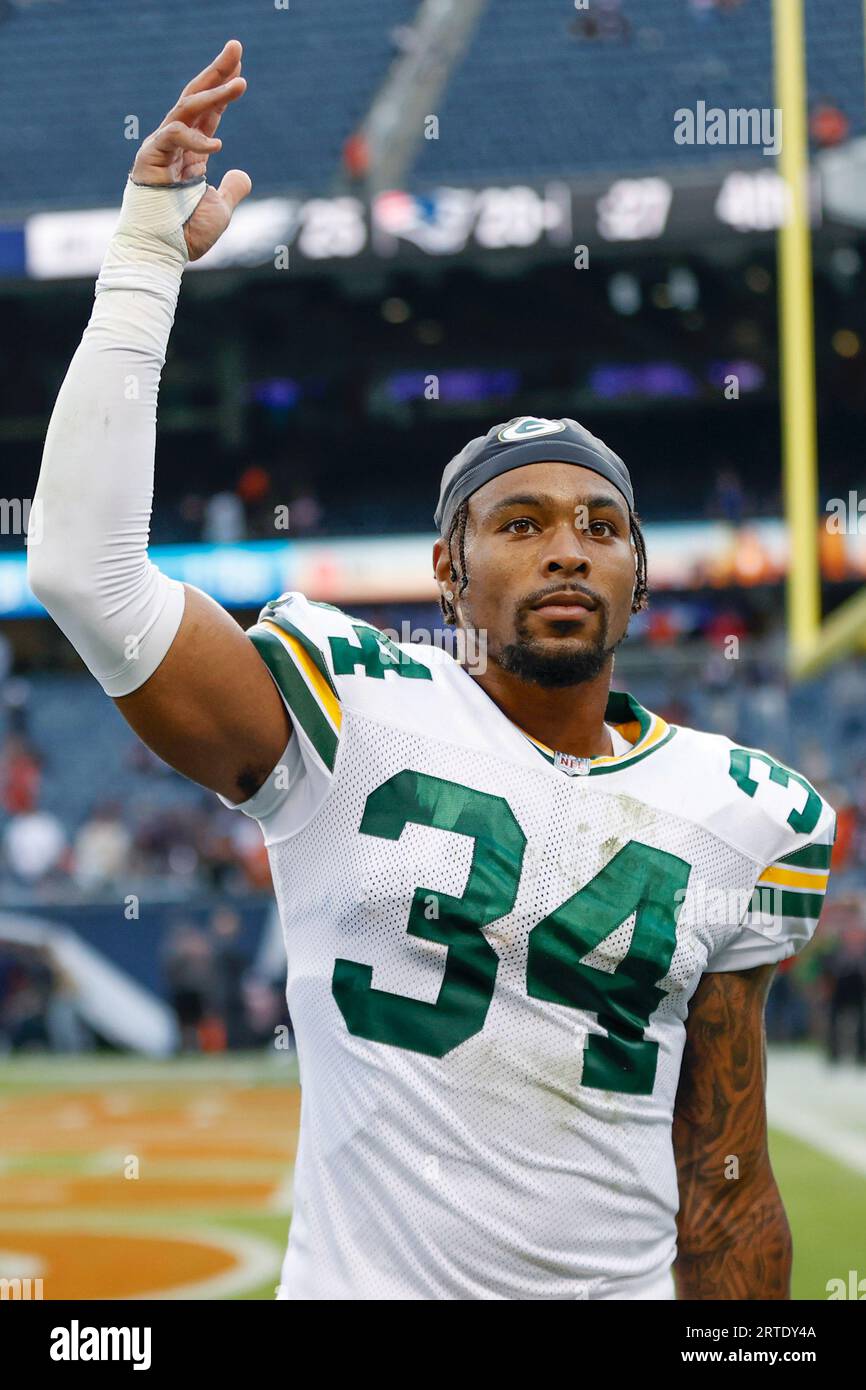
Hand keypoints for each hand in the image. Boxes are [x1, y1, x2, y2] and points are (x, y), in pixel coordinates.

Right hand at [131, 39, 251, 260]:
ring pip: (186, 109)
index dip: (224, 89)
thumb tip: (243, 174)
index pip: (209, 112)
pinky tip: (217, 145)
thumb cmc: (186, 235)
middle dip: (217, 72)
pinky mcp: (149, 158)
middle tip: (237, 47)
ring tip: (241, 82)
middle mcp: (175, 145)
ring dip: (214, 93)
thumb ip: (232, 189)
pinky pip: (173, 136)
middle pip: (197, 98)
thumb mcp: (220, 209)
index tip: (240, 68)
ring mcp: (161, 149)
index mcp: (191, 152)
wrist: (163, 254)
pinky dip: (195, 138)